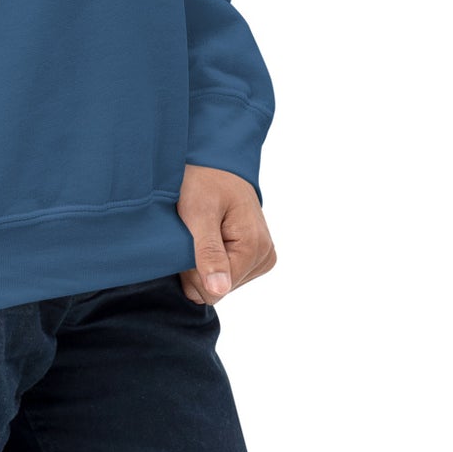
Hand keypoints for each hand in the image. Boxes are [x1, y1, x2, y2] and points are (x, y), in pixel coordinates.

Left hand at [176, 162, 276, 305]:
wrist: (214, 161)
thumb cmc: (204, 181)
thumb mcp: (198, 212)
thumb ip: (209, 251)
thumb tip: (219, 289)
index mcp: (255, 247)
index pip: (215, 291)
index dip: (192, 271)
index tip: (187, 241)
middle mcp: (264, 255)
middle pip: (219, 289)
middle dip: (198, 267)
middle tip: (192, 234)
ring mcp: (262, 256)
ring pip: (221, 284)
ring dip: (203, 263)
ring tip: (201, 232)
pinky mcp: (255, 256)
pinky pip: (226, 274)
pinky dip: (211, 260)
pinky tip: (209, 238)